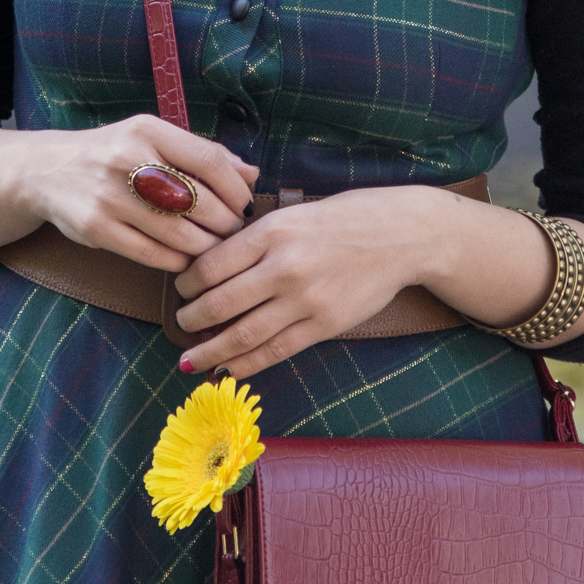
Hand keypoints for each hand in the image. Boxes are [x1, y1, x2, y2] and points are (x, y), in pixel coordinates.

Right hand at [0, 112, 257, 264]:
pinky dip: (176, 260)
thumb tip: (251, 174)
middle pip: (199, 201)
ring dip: (205, 247)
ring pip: (179, 233)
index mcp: (148, 130)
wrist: (46, 171)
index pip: (210, 161)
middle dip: (225, 224)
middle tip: (234, 234)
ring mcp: (109, 195)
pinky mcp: (96, 228)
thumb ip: (202, 154)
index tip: (244, 205)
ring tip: (215, 249)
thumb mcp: (152, 139)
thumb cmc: (114, 154)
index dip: (236, 189)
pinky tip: (185, 259)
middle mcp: (128, 158)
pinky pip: (152, 253)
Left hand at [173, 188, 445, 376]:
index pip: (210, 265)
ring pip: (242, 335)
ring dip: (210, 350)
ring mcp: (304, 300)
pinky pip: (275, 351)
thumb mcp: (292, 214)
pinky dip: (246, 364)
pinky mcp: (324, 325)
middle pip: (219, 304)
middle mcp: (284, 267)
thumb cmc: (343, 219)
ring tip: (190, 359)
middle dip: (191, 320)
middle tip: (182, 325)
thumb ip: (255, 240)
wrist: (401, 235)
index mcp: (271, 232)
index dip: (187, 284)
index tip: (182, 290)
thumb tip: (212, 271)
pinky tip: (227, 368)